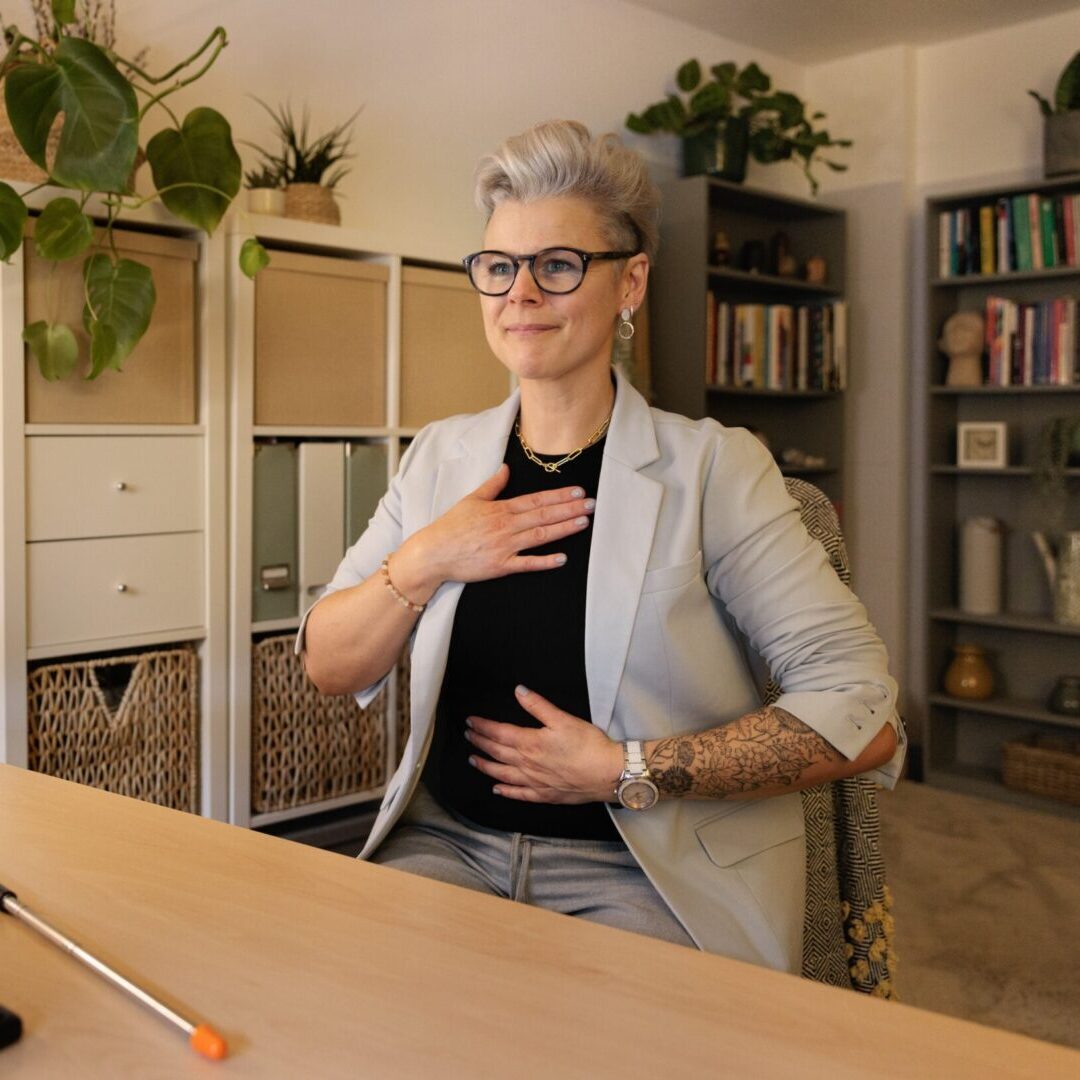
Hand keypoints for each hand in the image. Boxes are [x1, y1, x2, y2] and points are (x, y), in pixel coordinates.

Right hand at [392, 465, 594, 600]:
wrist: (433, 553)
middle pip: (543, 515)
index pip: (536, 500)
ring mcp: (504, 547)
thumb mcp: (471, 499)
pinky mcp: (500, 566)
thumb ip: (493, 485)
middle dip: (569, 509)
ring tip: (584, 523)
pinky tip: (562, 558)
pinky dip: (544, 562)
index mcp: (500, 509)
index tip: (578, 492)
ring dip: (564, 529)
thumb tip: (506, 468)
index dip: (559, 495)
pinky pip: (526, 564)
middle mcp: (505, 526)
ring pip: (540, 535)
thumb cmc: (450, 526)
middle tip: (591, 504)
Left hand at [464, 685, 623, 803]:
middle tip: (468, 736)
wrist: (607, 774)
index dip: (483, 726)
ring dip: (486, 766)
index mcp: (531, 743)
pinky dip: (506, 791)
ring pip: (503, 774)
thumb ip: (538, 705)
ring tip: (473, 760)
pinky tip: (497, 789)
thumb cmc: (588, 745)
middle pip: (497, 752)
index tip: (471, 721)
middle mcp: (528, 764)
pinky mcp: (545, 794)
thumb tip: (519, 691)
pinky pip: (519, 794)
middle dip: (480, 743)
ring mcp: (535, 782)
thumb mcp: (563, 719)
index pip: (499, 733)